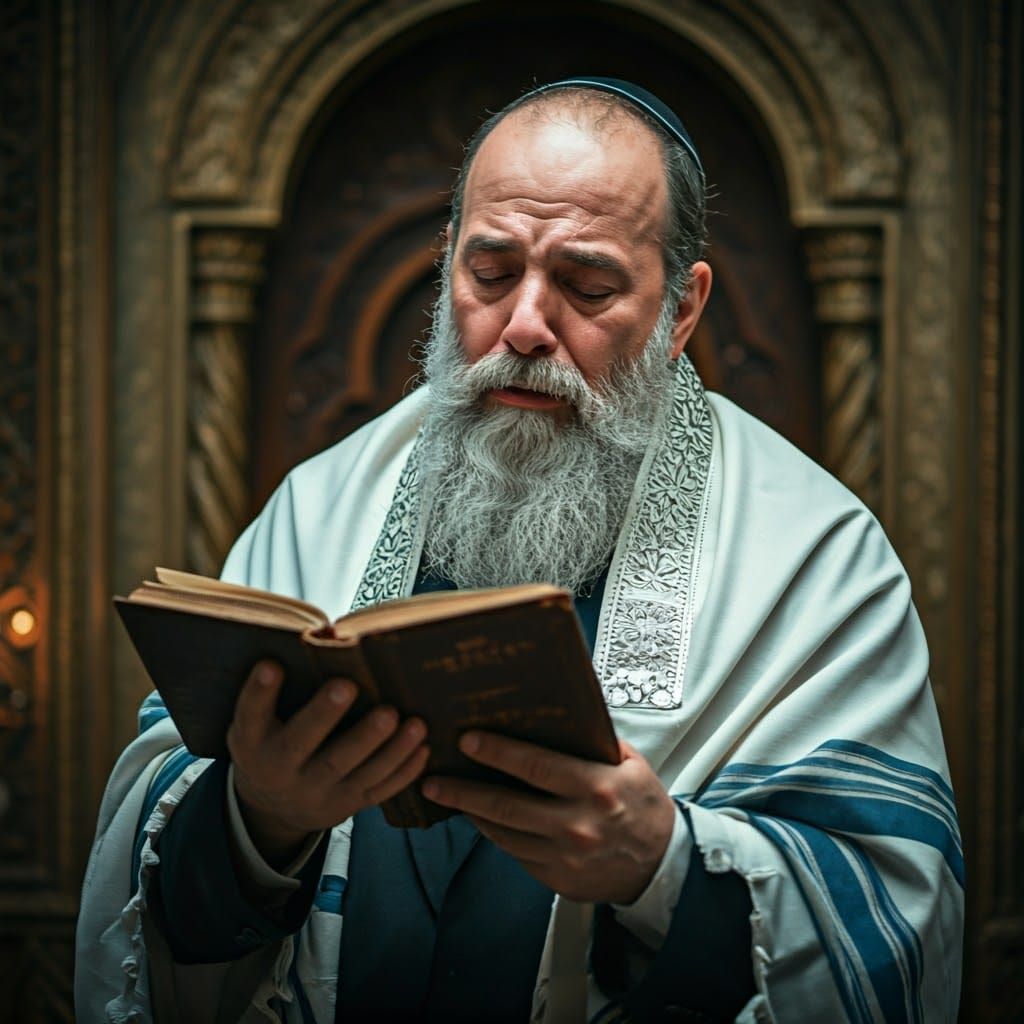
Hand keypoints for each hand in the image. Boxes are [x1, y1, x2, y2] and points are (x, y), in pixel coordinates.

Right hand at [227, 660, 428, 866]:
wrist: (272, 807)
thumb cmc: (272, 740)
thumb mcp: (260, 721)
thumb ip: (282, 687)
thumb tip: (327, 634)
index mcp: (253, 744)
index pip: (250, 716)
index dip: (259, 692)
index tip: (271, 664)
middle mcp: (281, 772)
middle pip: (306, 745)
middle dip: (327, 715)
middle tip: (349, 685)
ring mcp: (317, 794)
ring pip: (353, 771)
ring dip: (387, 747)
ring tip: (412, 721)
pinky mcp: (346, 806)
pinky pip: (378, 790)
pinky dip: (403, 771)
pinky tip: (423, 746)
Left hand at [422, 733, 675, 903]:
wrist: (660, 865)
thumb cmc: (642, 804)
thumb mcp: (630, 764)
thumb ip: (594, 742)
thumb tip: (552, 715)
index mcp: (597, 788)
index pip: (537, 766)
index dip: (497, 753)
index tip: (467, 741)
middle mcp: (577, 825)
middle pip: (506, 805)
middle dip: (463, 790)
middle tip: (432, 777)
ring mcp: (564, 856)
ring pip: (503, 832)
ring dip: (470, 812)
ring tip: (444, 793)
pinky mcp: (555, 878)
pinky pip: (513, 852)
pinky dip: (492, 833)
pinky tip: (477, 816)